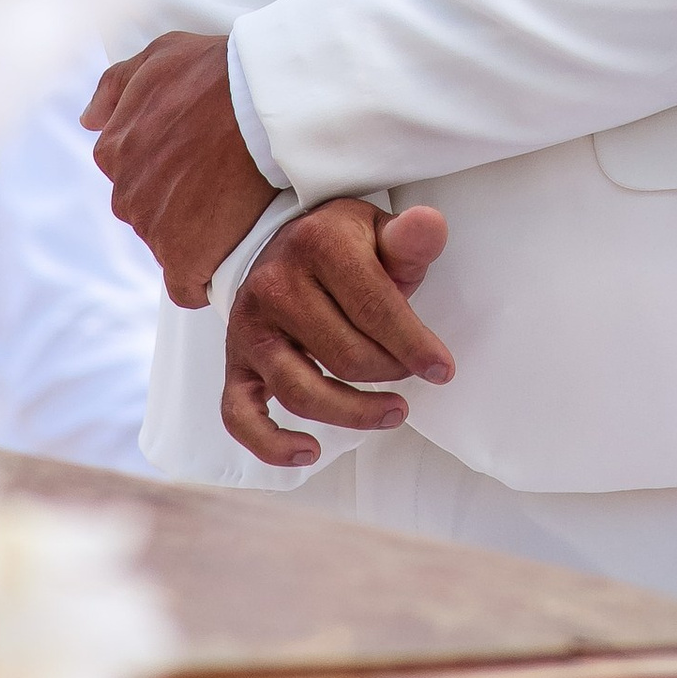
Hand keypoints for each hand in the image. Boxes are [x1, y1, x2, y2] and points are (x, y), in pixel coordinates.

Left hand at [85, 32, 274, 308]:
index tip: (199, 162)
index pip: (131, 176)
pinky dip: (204, 278)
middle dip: (180, 203)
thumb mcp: (161, 55)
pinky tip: (229, 257)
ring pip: (170, 245)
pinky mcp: (184, 260)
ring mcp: (154, 229)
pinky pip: (187, 286)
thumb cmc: (218, 73)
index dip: (168, 170)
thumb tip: (88, 121)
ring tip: (237, 211)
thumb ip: (115, 87)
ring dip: (198, 235)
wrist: (263, 104)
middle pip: (150, 212)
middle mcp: (126, 194)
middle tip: (223, 183)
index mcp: (114, 151)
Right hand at [221, 199, 455, 469]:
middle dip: (390, 373)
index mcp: (318, 245)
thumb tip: (429, 225)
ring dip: (354, 414)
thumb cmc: (342, 246)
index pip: (375, 308)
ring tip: (394, 412)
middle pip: (344, 356)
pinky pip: (240, 416)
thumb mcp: (378, 231)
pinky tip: (309, 452)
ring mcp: (249, 328)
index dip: (414, 346)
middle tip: (413, 375)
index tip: (443, 370)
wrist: (278, 243)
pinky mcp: (234, 363)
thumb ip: (407, 238)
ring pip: (302, 392)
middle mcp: (275, 285)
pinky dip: (272, 444)